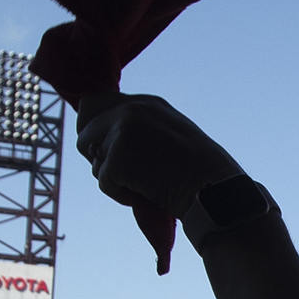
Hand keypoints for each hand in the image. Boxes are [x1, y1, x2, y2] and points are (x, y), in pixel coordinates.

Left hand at [76, 95, 244, 230]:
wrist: (215, 188)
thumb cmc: (200, 173)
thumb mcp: (171, 136)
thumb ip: (142, 130)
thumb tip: (105, 144)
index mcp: (146, 102)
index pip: (94, 104)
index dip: (92, 129)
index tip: (101, 148)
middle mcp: (131, 109)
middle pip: (84, 131)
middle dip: (95, 155)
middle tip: (119, 173)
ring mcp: (123, 131)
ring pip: (92, 159)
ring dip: (111, 178)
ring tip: (143, 185)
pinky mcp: (119, 157)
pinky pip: (103, 182)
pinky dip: (119, 195)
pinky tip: (145, 194)